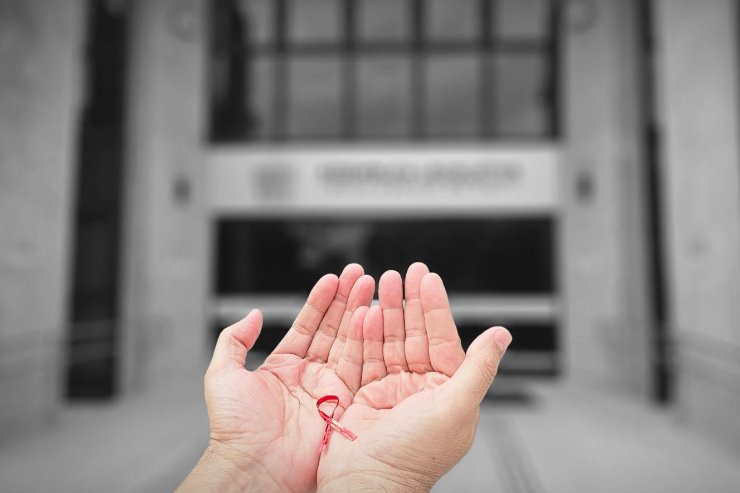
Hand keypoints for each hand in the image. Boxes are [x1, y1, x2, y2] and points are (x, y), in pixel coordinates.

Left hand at [178, 264, 374, 492]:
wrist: (254, 466)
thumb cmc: (234, 427)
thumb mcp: (223, 375)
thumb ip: (234, 340)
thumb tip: (251, 314)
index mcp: (283, 367)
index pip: (307, 325)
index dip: (320, 301)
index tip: (333, 278)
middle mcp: (309, 376)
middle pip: (333, 329)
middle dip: (346, 300)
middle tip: (360, 274)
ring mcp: (329, 390)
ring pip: (349, 343)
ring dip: (360, 313)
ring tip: (370, 286)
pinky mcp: (345, 404)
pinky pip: (358, 367)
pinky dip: (366, 341)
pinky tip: (370, 316)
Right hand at [317, 263, 511, 491]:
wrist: (367, 483)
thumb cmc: (415, 455)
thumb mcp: (456, 407)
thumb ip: (478, 367)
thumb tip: (502, 334)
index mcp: (448, 391)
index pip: (443, 339)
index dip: (436, 307)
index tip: (427, 278)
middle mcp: (421, 388)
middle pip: (416, 334)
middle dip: (409, 302)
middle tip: (404, 271)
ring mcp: (392, 391)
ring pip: (390, 341)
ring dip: (386, 311)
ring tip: (380, 282)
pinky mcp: (366, 394)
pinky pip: (366, 356)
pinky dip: (364, 333)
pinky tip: (365, 311)